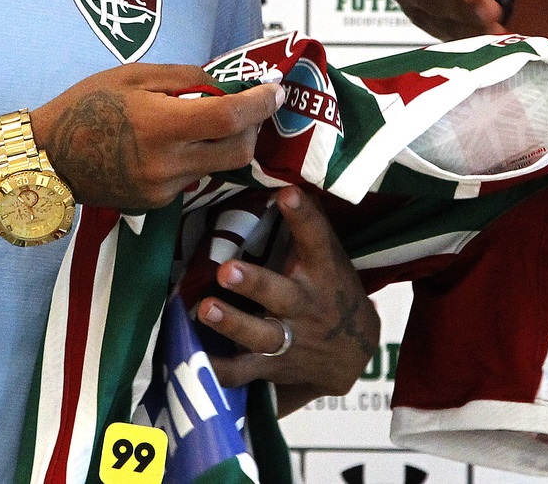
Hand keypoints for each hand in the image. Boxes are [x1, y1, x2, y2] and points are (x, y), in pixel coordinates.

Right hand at [31, 65, 282, 211]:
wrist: (44, 158)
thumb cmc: (86, 105)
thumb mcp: (133, 74)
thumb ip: (185, 78)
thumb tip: (225, 85)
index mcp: (162, 125)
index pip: (230, 118)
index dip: (260, 104)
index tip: (275, 90)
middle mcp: (167, 164)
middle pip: (238, 152)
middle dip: (251, 128)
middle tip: (245, 107)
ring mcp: (162, 189)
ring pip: (216, 167)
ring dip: (220, 144)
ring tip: (197, 122)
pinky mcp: (155, 204)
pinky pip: (191, 179)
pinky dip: (192, 159)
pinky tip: (166, 145)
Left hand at [194, 188, 379, 408]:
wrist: (353, 353)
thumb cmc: (331, 288)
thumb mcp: (330, 256)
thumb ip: (308, 223)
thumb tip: (282, 175)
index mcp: (322, 271)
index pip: (316, 239)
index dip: (302, 216)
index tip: (287, 193)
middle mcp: (306, 305)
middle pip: (281, 295)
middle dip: (254, 284)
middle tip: (227, 271)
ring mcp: (290, 339)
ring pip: (260, 335)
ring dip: (233, 324)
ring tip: (205, 309)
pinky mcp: (272, 366)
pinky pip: (243, 373)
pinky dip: (220, 372)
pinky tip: (195, 364)